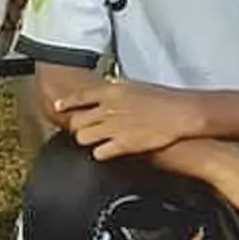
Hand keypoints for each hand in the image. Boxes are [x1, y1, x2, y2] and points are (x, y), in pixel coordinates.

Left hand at [58, 79, 203, 159]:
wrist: (180, 113)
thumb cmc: (162, 99)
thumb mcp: (134, 85)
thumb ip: (115, 89)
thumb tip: (104, 89)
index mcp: (111, 91)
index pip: (78, 96)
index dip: (66, 103)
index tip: (58, 107)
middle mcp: (108, 108)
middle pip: (77, 122)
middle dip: (78, 127)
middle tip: (84, 130)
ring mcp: (114, 127)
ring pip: (83, 138)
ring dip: (87, 141)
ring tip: (95, 141)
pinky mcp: (123, 144)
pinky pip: (98, 153)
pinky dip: (100, 154)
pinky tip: (107, 151)